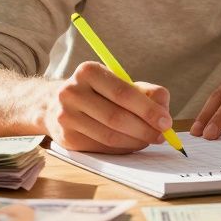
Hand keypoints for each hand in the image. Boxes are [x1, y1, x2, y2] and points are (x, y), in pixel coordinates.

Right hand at [42, 62, 172, 153]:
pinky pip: (102, 147)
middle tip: (161, 136)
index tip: (166, 121)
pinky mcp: (67, 138)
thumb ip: (144, 91)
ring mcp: (66, 116)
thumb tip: (164, 105)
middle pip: (116, 117)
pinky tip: (132, 144)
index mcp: (88, 71)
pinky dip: (122, 148)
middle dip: (144, 129)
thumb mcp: (118, 82)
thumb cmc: (97, 92)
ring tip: (149, 140)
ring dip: (135, 141)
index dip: (147, 109)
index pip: (123, 92)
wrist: (55, 104)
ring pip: (109, 136)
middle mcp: (72, 92)